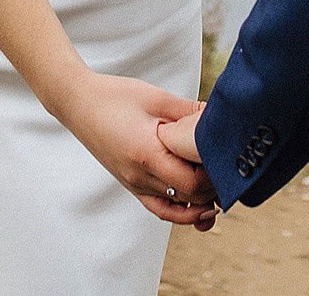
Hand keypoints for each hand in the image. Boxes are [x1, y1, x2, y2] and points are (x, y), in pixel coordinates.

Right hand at [56, 73, 217, 228]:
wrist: (78, 103)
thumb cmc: (115, 96)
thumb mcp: (156, 98)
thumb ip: (189, 112)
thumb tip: (220, 119)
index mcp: (146, 153)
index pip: (191, 181)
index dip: (214, 176)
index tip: (228, 160)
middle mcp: (139, 175)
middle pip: (188, 197)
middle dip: (213, 188)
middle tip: (230, 170)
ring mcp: (133, 184)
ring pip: (175, 208)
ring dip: (200, 202)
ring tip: (221, 193)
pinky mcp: (131, 184)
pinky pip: (159, 208)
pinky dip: (180, 212)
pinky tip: (198, 206)